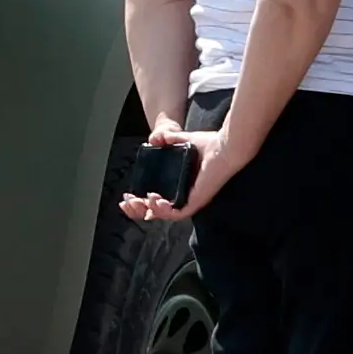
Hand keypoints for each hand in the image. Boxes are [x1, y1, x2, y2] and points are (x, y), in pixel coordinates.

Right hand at [118, 125, 249, 224]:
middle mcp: (185, 195)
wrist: (226, 146)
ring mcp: (192, 199)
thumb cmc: (210, 144)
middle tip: (126, 203)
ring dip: (150, 210)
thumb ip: (167, 139)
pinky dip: (165, 210)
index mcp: (180, 185)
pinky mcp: (198, 200)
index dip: (140, 201)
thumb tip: (153, 138)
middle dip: (138, 210)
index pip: (156, 200)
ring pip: (165, 215)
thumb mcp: (182, 141)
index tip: (127, 196)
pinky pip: (179, 213)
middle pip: (156, 211)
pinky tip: (155, 200)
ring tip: (141, 201)